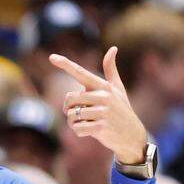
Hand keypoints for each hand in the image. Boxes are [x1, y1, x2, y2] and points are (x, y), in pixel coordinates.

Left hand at [51, 46, 148, 164]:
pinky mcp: (101, 127)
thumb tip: (113, 48)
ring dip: (74, 123)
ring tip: (87, 124)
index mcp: (104, 86)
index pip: (81, 73)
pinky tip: (90, 132)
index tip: (51, 57)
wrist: (132, 136)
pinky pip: (77, 128)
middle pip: (69, 98)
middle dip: (69, 109)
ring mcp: (103, 112)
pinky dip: (79, 132)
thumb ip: (111, 70)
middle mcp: (103, 96)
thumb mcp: (118, 89)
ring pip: (72, 115)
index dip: (65, 65)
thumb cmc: (122, 110)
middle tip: (79, 114)